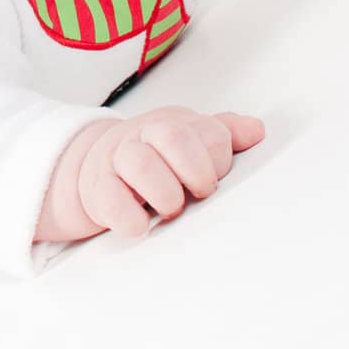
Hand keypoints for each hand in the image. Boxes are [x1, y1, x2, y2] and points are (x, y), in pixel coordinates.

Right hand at [76, 106, 265, 237]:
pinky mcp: (97, 190)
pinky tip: (142, 224)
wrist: (93, 169)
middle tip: (198, 194)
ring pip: (141, 164)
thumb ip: (221, 134)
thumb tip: (255, 130)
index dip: (218, 161)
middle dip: (195, 171)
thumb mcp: (186, 140)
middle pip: (173, 136)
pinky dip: (132, 218)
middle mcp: (143, 135)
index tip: (213, 179)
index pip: (209, 132)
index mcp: (172, 124)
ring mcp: (117, 160)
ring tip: (170, 209)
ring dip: (165, 194)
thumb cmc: (151, 158)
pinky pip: (112, 201)